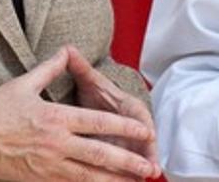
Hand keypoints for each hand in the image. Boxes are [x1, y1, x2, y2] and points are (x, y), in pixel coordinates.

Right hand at [0, 46, 160, 180]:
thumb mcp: (24, 83)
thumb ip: (50, 68)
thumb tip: (66, 50)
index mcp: (56, 117)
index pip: (98, 122)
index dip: (125, 128)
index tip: (145, 132)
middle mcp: (56, 143)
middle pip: (100, 154)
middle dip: (128, 161)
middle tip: (150, 166)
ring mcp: (49, 164)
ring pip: (89, 176)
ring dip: (114, 181)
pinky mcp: (40, 179)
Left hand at [66, 45, 160, 172]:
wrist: (99, 104)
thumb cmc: (96, 93)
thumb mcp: (89, 81)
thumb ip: (80, 68)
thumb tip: (68, 49)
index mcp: (130, 108)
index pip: (141, 117)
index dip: (145, 128)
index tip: (149, 137)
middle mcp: (134, 127)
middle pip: (144, 144)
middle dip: (147, 157)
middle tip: (151, 170)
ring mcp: (130, 143)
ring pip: (137, 160)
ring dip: (139, 172)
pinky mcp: (124, 155)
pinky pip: (125, 169)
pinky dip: (125, 178)